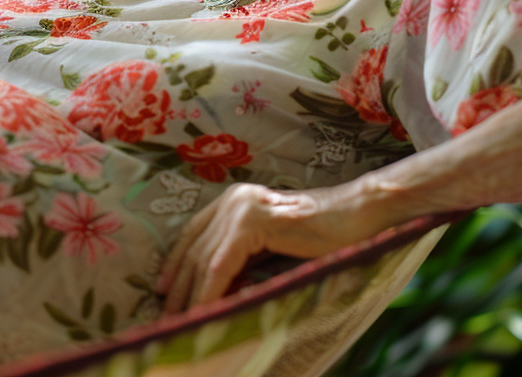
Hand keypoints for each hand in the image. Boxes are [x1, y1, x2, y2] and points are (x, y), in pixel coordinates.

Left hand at [155, 183, 371, 313]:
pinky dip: (210, 293)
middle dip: (179, 286)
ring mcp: (241, 207)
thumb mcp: (272, 247)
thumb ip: (244, 257)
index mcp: (235, 200)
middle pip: (194, 248)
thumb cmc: (323, 236)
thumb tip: (216, 290)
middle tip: (167, 317)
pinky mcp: (254, 222)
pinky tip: (203, 313)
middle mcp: (234, 199)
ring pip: (205, 260)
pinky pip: (221, 266)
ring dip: (191, 296)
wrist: (358, 217)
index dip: (176, 264)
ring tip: (181, 322)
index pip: (193, 234)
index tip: (163, 291)